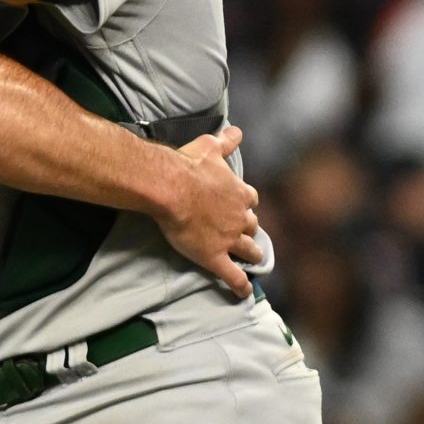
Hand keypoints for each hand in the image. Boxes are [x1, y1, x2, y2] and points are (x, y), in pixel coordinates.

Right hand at [155, 125, 259, 298]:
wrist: (170, 187)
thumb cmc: (188, 165)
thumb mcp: (210, 146)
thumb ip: (226, 141)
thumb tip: (237, 130)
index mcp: (239, 193)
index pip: (250, 200)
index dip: (245, 204)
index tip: (240, 205)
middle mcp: (239, 217)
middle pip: (252, 226)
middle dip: (249, 230)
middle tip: (242, 233)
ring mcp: (229, 239)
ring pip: (249, 251)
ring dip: (251, 255)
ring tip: (252, 260)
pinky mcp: (215, 257)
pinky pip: (232, 276)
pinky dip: (240, 285)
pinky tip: (244, 293)